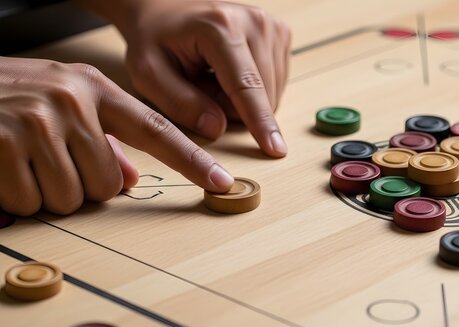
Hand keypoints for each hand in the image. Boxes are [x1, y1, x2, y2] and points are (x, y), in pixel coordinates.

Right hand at [0, 56, 233, 215]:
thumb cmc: (11, 96)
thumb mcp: (64, 104)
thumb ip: (104, 140)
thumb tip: (129, 179)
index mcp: (95, 89)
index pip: (157, 132)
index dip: (193, 161)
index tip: (223, 183)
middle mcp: (71, 101)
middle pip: (107, 185)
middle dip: (81, 186)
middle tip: (50, 159)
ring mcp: (35, 121)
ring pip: (70, 199)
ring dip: (47, 192)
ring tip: (24, 159)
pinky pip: (29, 203)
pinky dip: (16, 196)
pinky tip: (4, 166)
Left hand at [118, 0, 290, 156]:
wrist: (164, 9)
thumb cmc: (154, 39)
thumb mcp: (148, 73)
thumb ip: (179, 103)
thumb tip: (218, 129)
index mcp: (220, 28)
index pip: (246, 86)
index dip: (260, 121)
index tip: (275, 149)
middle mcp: (254, 22)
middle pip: (262, 94)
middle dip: (232, 108)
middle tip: (200, 87)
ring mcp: (271, 26)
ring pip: (272, 92)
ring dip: (242, 100)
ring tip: (213, 77)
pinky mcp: (279, 34)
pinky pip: (276, 83)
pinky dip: (252, 89)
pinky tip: (230, 73)